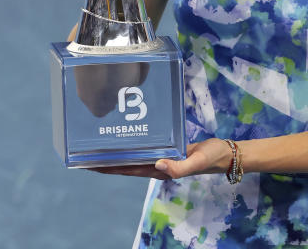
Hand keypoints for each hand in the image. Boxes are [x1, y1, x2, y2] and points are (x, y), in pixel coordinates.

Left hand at [88, 139, 232, 179]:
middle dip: (106, 161)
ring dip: (117, 153)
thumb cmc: (211, 158)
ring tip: (98, 145)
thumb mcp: (198, 161)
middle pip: (125, 164)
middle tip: (84, 152)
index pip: (127, 169)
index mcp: (159, 170)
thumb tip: (158, 164)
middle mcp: (156, 165)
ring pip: (133, 156)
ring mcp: (160, 157)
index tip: (88, 163)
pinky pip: (145, 147)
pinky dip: (133, 144)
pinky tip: (127, 137)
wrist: (223, 154)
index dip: (108, 167)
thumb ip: (180, 166)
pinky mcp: (166, 148)